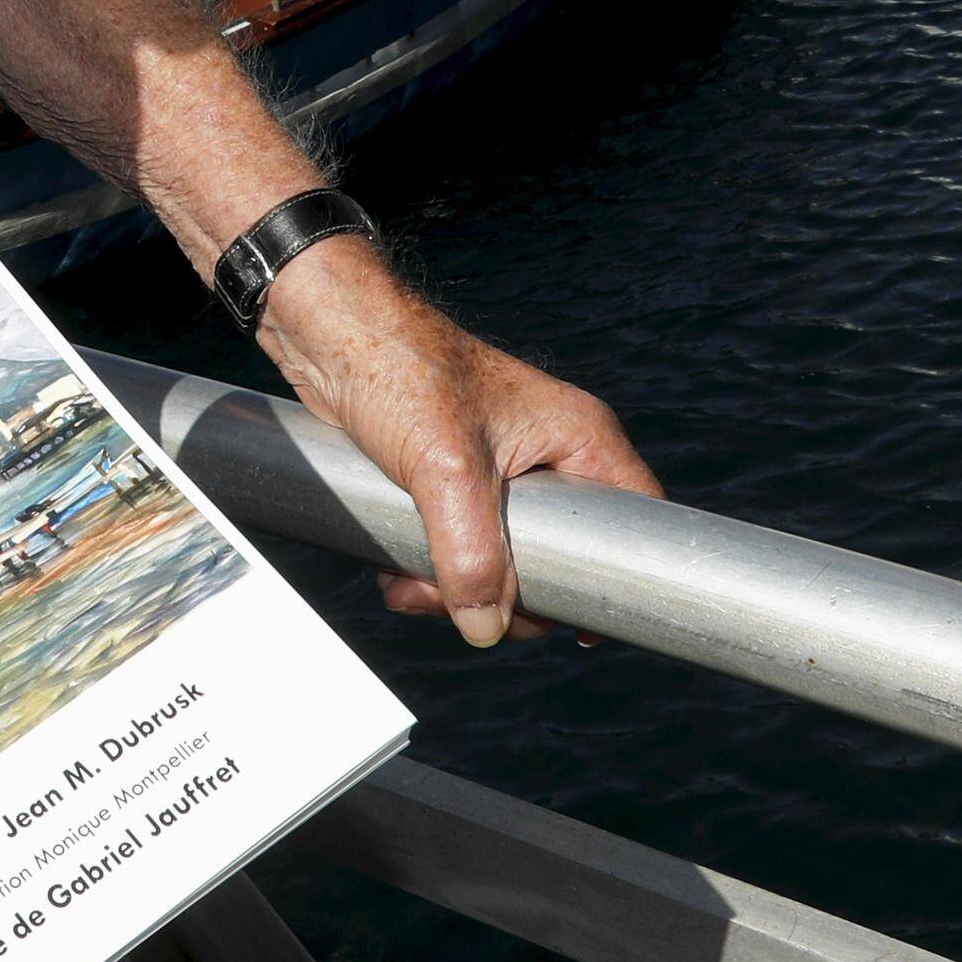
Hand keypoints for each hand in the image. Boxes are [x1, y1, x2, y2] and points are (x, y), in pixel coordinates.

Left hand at [251, 249, 659, 647]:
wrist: (329, 332)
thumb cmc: (400, 372)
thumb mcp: (446, 472)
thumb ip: (473, 556)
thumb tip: (485, 629)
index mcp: (577, 438)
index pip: (632, 521)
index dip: (613, 577)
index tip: (573, 626)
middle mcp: (549, 453)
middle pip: (559, 556)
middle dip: (505, 594)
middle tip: (457, 605)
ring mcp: (501, 467)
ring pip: (502, 558)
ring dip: (457, 587)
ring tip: (408, 588)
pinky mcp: (453, 477)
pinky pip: (461, 543)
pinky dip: (433, 567)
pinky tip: (396, 572)